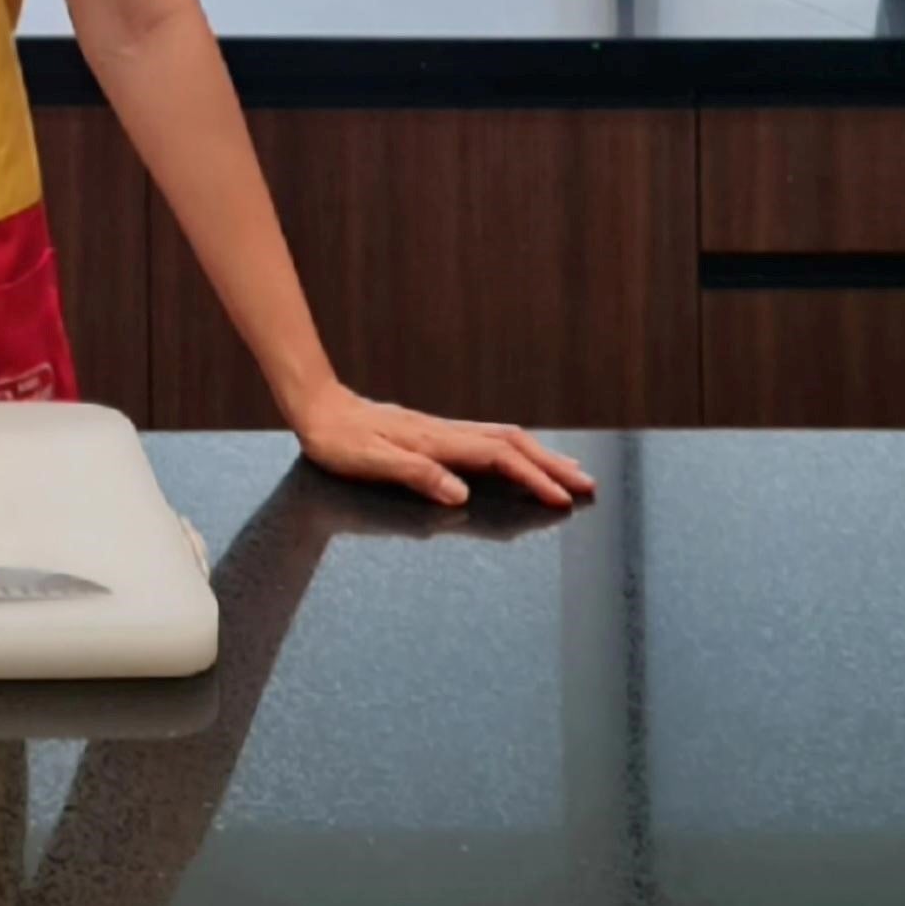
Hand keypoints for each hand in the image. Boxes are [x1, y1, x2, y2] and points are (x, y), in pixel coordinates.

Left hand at [288, 384, 595, 510]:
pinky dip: (514, 450)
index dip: (533, 478)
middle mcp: (444, 433)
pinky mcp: (432, 433)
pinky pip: (485, 439)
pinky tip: (517, 458)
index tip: (562, 498)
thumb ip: (416, 476)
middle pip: (512, 444)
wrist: (316, 407)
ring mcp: (440, 431)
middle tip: (587, 485)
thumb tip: (460, 494)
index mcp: (435, 442)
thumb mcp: (370, 462)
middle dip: (551, 465)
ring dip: (538, 455)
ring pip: (502, 439)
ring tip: (568, 472)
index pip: (497, 458)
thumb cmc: (336, 440)